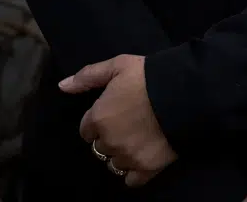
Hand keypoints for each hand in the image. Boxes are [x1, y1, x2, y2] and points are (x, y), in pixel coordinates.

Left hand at [60, 54, 177, 187]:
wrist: (184, 93)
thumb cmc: (148, 77)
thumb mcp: (118, 66)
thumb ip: (88, 76)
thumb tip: (62, 86)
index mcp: (98, 117)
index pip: (86, 130)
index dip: (98, 122)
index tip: (112, 115)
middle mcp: (108, 141)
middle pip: (100, 148)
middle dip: (109, 138)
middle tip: (127, 126)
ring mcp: (127, 157)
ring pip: (114, 164)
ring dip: (121, 155)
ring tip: (137, 142)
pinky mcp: (146, 168)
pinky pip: (131, 180)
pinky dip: (134, 173)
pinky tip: (141, 160)